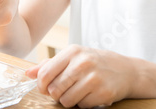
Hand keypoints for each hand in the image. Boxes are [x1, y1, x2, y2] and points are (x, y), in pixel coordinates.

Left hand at [26, 45, 143, 107]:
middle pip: (54, 89)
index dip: (42, 85)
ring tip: (79, 91)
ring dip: (70, 100)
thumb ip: (50, 65)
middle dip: (57, 94)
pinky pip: (81, 106)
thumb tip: (28, 73)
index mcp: (73, 52)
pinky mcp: (103, 92)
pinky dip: (83, 104)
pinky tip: (90, 94)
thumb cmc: (95, 62)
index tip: (46, 88)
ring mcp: (93, 78)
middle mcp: (82, 63)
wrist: (126, 70)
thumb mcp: (74, 57)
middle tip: (65, 90)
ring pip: (66, 100)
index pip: (45, 73)